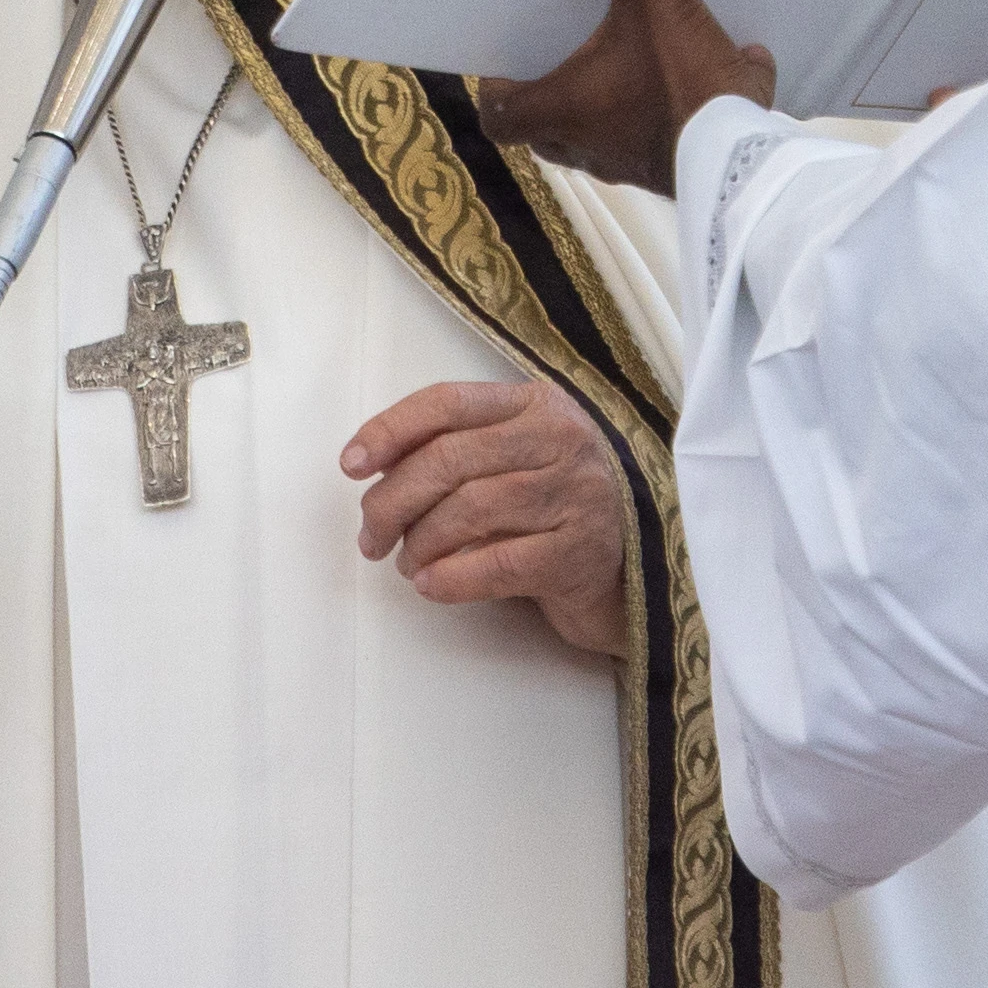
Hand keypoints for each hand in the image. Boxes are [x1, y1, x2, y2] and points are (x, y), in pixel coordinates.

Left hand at [344, 378, 628, 657]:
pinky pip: (497, 564)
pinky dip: (450, 578)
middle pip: (449, 459)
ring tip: (405, 561)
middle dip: (392, 500)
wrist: (636, 569)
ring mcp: (576, 496)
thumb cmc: (558, 510)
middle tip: (370, 533)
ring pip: (468, 510)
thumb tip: (374, 467)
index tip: (351, 464)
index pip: (448, 402)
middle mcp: (562, 440)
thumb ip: (461, 450)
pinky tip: (429, 585)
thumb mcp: (516, 459)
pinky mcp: (579, 555)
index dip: (390, 429)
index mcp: (538, 405)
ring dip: (418, 543)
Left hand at [470, 0, 770, 195]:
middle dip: (551, 88)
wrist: (748, 166)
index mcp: (558, 112)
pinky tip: (707, 71)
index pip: (496, 114)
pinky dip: (666, 112)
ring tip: (624, 57)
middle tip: (559, 45)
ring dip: (604, 103)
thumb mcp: (659, 1)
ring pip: (596, 136)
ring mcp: (627, 164)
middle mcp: (583, 147)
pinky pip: (652, 139)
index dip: (494, 85)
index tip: (502, 55)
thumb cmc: (684, 91)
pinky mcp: (670, 169)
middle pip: (543, 126)